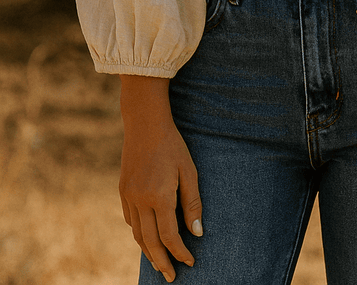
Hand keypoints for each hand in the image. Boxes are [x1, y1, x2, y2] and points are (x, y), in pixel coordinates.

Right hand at [119, 76, 202, 281]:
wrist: (144, 123)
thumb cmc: (172, 145)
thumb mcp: (189, 170)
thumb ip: (192, 202)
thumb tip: (197, 233)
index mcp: (159, 196)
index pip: (170, 236)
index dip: (180, 252)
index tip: (190, 261)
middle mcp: (140, 200)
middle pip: (150, 242)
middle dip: (161, 261)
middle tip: (170, 277)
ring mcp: (128, 196)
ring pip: (137, 234)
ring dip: (148, 251)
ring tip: (159, 263)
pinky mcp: (122, 190)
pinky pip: (130, 220)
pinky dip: (139, 233)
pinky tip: (147, 237)